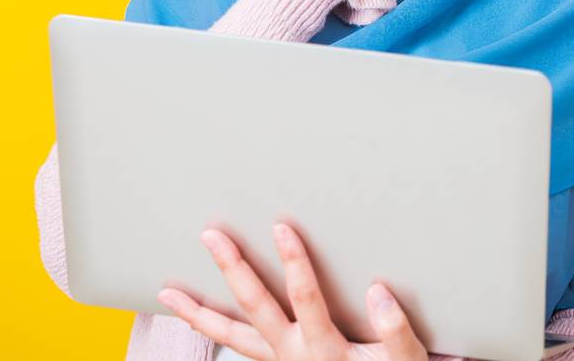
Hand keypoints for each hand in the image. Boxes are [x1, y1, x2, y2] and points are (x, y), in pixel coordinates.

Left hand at [159, 222, 429, 360]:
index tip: (281, 227)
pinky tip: (196, 315)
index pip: (304, 298)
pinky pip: (238, 346)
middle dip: (232, 269)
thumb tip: (377, 292)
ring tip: (168, 293)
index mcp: (324, 350)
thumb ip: (395, 329)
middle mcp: (293, 356)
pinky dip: (212, 330)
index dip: (294, 262)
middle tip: (211, 236)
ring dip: (198, 313)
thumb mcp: (404, 360)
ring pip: (232, 337)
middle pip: (254, 309)